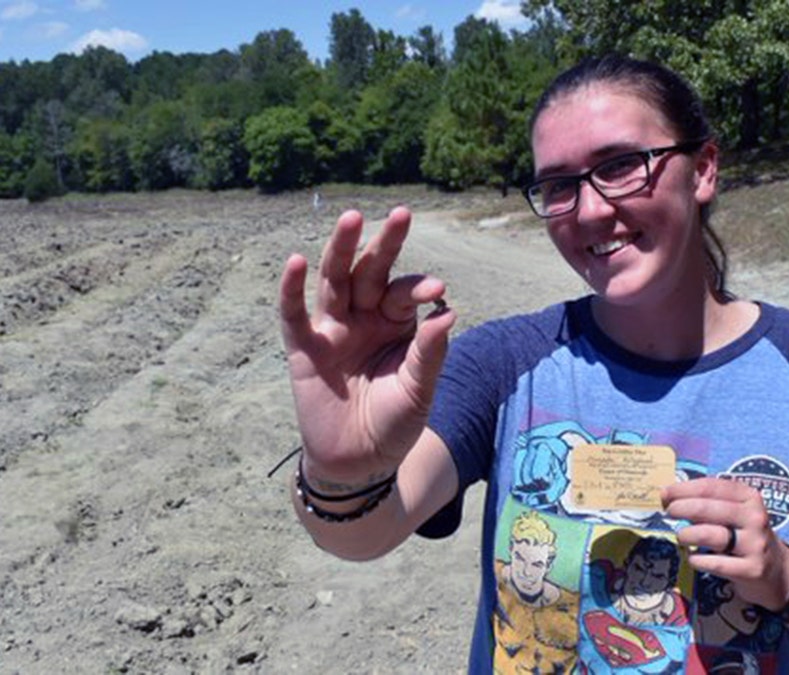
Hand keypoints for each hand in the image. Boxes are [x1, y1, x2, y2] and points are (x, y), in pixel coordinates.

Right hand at [279, 207, 454, 482]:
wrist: (360, 462)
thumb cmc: (394, 422)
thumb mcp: (418, 390)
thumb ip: (429, 354)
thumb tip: (449, 313)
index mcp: (396, 322)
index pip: (406, 292)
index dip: (419, 288)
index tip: (437, 291)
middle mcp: (364, 317)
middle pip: (371, 272)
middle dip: (384, 244)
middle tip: (402, 215)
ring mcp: (333, 329)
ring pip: (334, 281)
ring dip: (341, 249)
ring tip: (352, 218)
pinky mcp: (304, 348)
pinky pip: (294, 315)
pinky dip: (291, 290)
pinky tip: (296, 262)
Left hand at [661, 477, 788, 610]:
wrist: (775, 572)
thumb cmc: (745, 536)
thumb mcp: (736, 513)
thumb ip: (709, 503)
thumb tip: (670, 496)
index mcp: (750, 497)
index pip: (712, 487)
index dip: (684, 489)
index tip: (665, 494)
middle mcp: (755, 518)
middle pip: (709, 509)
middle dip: (682, 508)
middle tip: (669, 513)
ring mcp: (755, 544)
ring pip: (711, 535)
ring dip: (687, 535)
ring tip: (681, 537)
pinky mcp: (751, 569)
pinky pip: (715, 563)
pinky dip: (698, 560)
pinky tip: (693, 558)